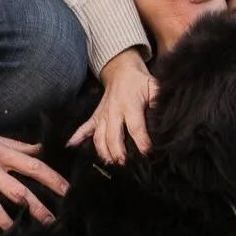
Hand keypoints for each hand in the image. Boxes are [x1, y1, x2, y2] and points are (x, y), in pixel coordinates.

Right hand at [69, 49, 157, 164]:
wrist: (122, 69)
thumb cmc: (140, 82)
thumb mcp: (154, 87)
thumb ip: (159, 103)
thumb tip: (165, 121)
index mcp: (130, 104)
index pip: (135, 127)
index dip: (141, 141)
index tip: (147, 154)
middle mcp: (113, 110)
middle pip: (113, 135)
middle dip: (118, 152)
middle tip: (125, 166)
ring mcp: (102, 114)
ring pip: (98, 136)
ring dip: (103, 151)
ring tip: (110, 165)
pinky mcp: (96, 115)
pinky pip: (84, 127)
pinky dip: (77, 137)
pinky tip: (71, 146)